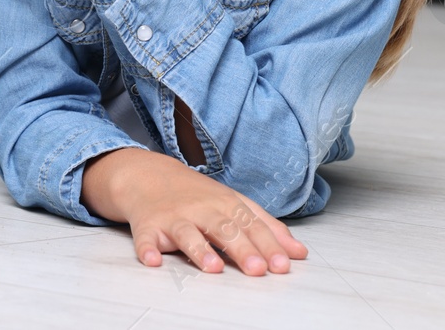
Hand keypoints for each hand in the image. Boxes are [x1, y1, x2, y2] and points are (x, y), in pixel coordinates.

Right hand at [84, 147, 308, 274]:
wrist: (148, 175)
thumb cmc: (197, 196)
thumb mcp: (234, 204)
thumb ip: (266, 227)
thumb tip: (298, 253)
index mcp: (226, 204)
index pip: (251, 225)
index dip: (268, 245)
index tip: (283, 264)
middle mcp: (202, 210)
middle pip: (224, 230)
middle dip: (242, 249)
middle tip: (257, 269)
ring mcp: (174, 218)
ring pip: (188, 234)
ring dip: (200, 250)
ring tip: (213, 267)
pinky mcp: (148, 226)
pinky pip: (146, 239)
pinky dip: (148, 249)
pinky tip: (153, 260)